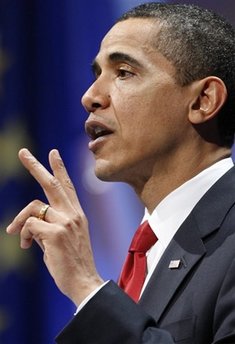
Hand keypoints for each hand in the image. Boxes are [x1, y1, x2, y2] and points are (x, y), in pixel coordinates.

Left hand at [6, 148, 103, 304]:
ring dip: (19, 221)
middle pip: (51, 183)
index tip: (53, 153)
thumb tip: (27, 224)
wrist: (84, 282)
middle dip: (35, 166)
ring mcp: (66, 222)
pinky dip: (23, 235)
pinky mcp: (56, 233)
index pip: (67, 186)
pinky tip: (27, 246)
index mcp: (77, 214)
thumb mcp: (62, 239)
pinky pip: (29, 225)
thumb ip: (48, 225)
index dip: (59, 168)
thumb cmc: (72, 262)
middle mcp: (73, 214)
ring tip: (14, 234)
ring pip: (33, 207)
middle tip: (22, 152)